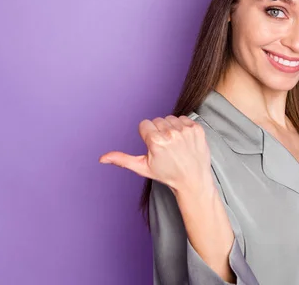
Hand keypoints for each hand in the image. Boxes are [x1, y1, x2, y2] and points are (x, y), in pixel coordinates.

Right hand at [99, 115, 213, 194]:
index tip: (154, 147)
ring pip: (169, 118)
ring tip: (175, 145)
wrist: (193, 180)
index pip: (144, 124)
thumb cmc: (167, 174)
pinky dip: (182, 127)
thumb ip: (122, 159)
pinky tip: (184, 141)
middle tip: (166, 148)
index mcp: (155, 141)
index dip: (147, 136)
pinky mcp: (197, 128)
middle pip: (157, 120)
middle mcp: (171, 134)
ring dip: (171, 128)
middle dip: (158, 131)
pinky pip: (183, 118)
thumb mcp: (143, 167)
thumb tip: (102, 158)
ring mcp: (185, 130)